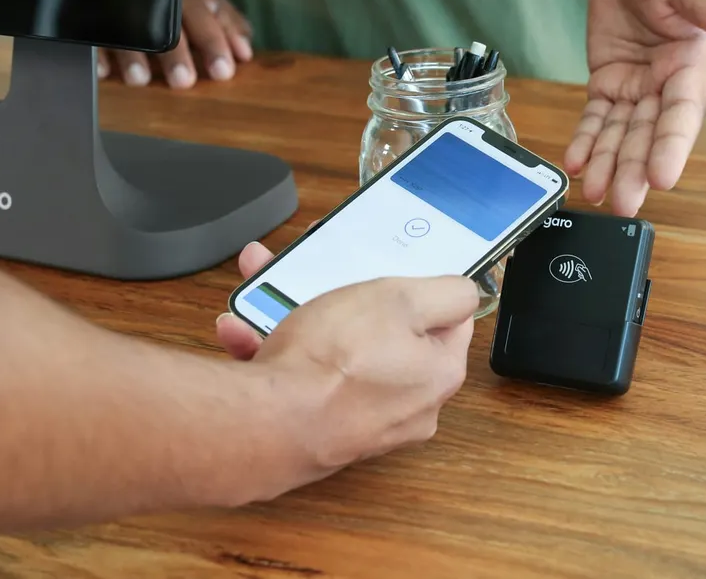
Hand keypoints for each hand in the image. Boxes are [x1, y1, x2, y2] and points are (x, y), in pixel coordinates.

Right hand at [97, 0, 253, 88]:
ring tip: (139, 80)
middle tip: (184, 81)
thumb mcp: (207, 4)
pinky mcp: (99, 13)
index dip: (214, 42)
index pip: (206, 14)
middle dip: (176, 52)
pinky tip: (103, 72)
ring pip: (130, 26)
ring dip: (135, 54)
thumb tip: (246, 53)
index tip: (223, 71)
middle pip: (167, 21)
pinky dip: (99, 51)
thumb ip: (228, 26)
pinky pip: (96, 32)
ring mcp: (128, 4)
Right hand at [216, 238, 477, 493]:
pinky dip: (273, 352)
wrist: (265, 425)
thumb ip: (447, 293)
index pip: (449, 322)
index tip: (395, 273)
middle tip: (317, 273)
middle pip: (384, 335)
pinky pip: (300, 381)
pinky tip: (240, 330)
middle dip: (345, 298)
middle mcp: (407, 407)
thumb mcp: (401, 298)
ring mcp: (360, 424)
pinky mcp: (317, 433)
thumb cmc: (336, 360)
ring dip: (298, 318)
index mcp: (439, 374)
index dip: (423, 292)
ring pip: (334, 355)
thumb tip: (465, 294)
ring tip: (263, 288)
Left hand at [564, 0, 705, 216]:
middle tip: (624, 202)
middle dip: (635, 170)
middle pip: (649, 135)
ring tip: (595, 193)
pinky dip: (585, 141)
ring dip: (607, 165)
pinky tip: (575, 164)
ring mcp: (637, 87)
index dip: (672, 146)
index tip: (662, 177)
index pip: (683, 114)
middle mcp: (667, 86)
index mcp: (694, 68)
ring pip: (620, 134)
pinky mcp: (609, 82)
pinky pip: (596, 117)